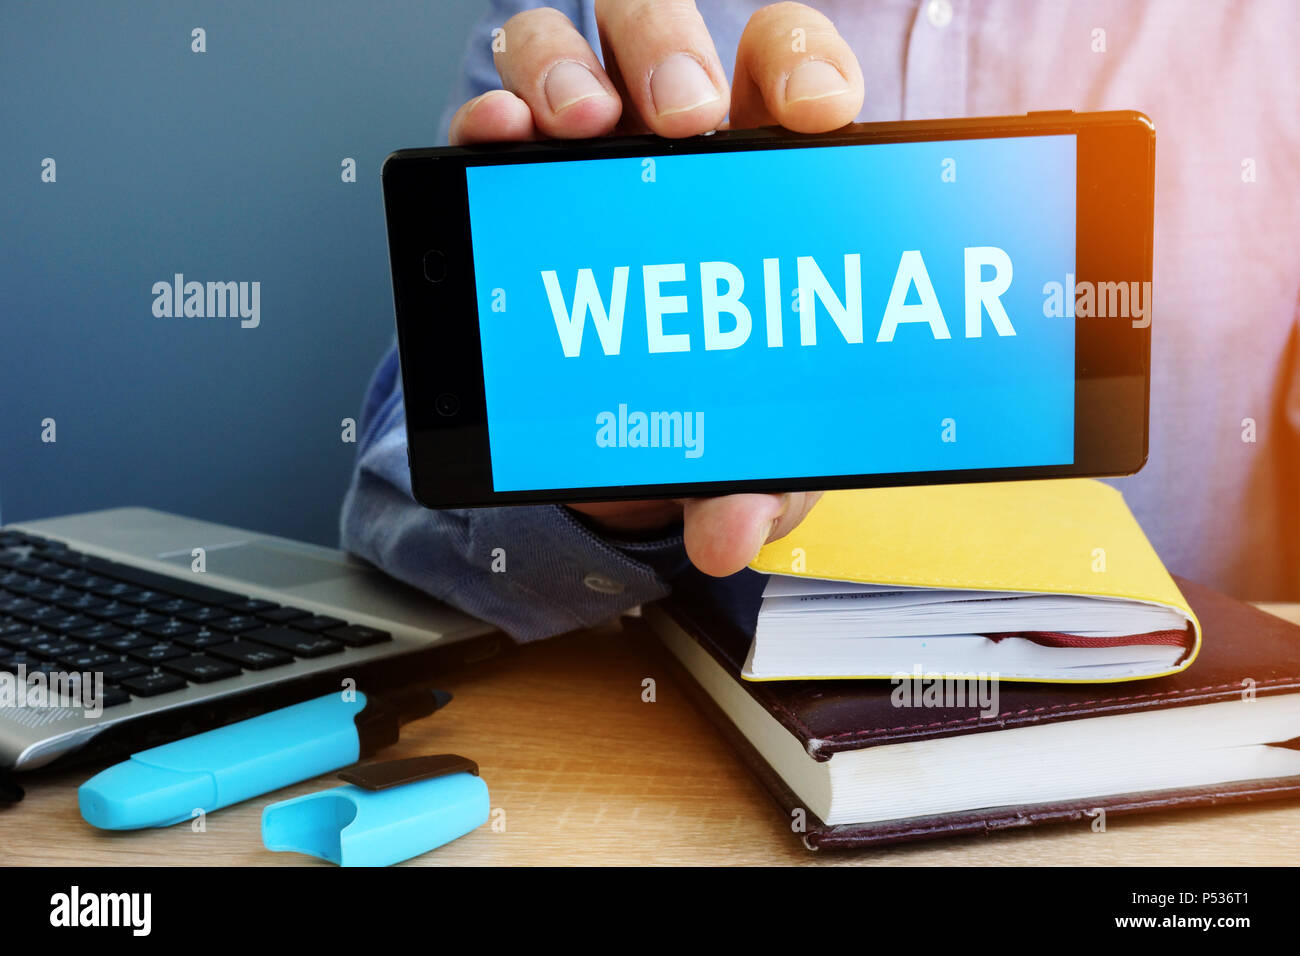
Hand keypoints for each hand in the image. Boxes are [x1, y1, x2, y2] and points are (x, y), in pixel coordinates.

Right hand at [449, 0, 861, 574]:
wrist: (619, 433)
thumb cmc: (706, 409)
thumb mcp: (746, 448)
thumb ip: (753, 485)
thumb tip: (727, 535)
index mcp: (764, 177)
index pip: (792, 76)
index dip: (806, 68)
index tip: (814, 115)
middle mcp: (678, 143)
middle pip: (680, 35)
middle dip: (678, 56)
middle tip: (682, 120)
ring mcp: (593, 148)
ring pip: (581, 42)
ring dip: (574, 69)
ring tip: (577, 126)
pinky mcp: (516, 175)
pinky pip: (493, 110)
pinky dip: (490, 109)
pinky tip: (493, 135)